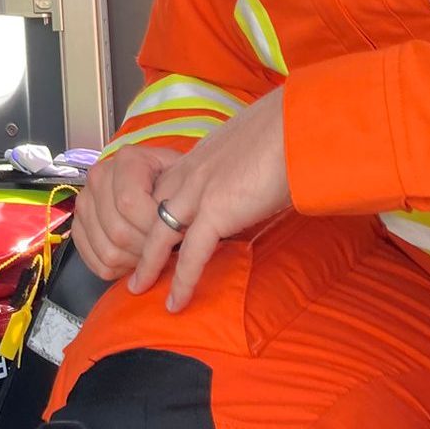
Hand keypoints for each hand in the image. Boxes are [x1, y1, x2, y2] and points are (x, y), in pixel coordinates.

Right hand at [70, 144, 181, 279]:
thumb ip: (179, 198)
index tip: (174, 235)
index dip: (153, 227)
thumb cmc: (175, 182)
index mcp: (126, 160)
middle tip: (166, 250)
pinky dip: (119, 270)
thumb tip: (177, 228)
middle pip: (118, 231)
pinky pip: (96, 263)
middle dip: (147, 250)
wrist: (159, 182)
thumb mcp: (186, 179)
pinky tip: (135, 260)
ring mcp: (85, 204)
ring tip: (152, 255)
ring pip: (108, 251)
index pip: (128, 203)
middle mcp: (98, 177)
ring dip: (135, 263)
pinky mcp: (79, 227)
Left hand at [128, 88, 292, 311]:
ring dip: (148, 264)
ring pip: (159, 234)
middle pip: (151, 210)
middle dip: (139, 239)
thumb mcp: (252, 145)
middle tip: (130, 262)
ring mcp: (200, 190)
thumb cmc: (288, 131)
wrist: (299, 126)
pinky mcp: (217, 210)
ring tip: (138, 287)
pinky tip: (176, 301)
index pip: (164, 187)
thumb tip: (252, 178)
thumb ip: (241, 164)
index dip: (155, 212)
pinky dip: (182, 281)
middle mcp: (192, 171)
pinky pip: (192, 254)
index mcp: (200, 155)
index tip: (150, 231)